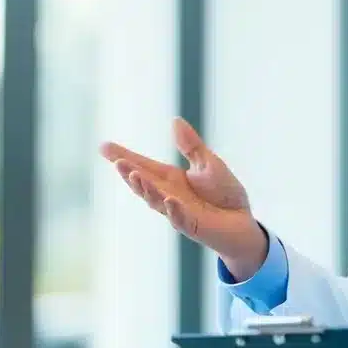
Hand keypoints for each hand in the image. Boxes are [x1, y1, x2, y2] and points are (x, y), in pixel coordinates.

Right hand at [99, 118, 268, 279]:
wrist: (243, 222)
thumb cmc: (224, 193)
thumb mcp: (208, 163)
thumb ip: (191, 146)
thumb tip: (175, 120)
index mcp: (170, 179)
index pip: (143, 165)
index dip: (124, 156)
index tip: (104, 146)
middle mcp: (168, 195)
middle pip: (143, 183)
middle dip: (129, 173)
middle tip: (116, 161)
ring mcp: (178, 212)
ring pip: (156, 201)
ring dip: (145, 189)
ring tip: (134, 175)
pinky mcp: (193, 226)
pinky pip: (180, 219)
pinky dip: (173, 210)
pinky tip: (168, 199)